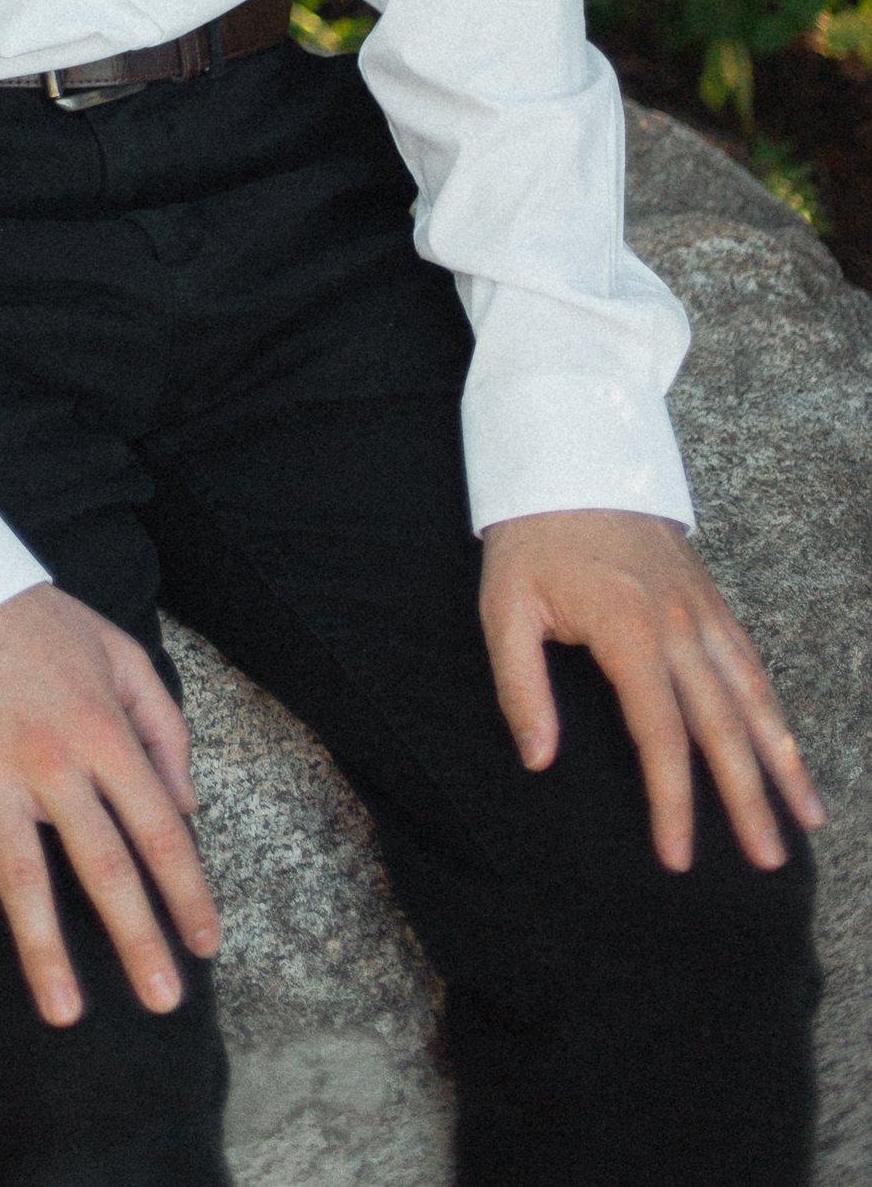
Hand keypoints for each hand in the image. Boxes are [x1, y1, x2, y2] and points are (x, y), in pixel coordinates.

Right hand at [0, 586, 218, 1023]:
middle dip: (137, 939)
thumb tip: (187, 806)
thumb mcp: (122, 654)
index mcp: (104, 730)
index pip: (158, 826)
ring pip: (22, 878)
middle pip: (102, 865)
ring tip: (66, 1016)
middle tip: (164, 1001)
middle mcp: (53, 760)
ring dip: (45, 951)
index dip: (187, 890)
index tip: (207, 943)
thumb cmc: (40, 623)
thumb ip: (164, 727)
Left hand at [481, 508, 823, 871]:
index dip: (672, 802)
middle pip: (723, 728)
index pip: (660, 736)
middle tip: (769, 863)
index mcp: (629, 631)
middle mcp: (679, 626)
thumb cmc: (530, 534)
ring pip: (754, 698)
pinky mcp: (708, 598)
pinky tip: (788, 748)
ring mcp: (702, 610)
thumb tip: (539, 761)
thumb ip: (521, 687)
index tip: (677, 858)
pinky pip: (751, 663)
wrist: (568, 450)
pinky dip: (775, 710)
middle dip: (749, 800)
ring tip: (809, 820)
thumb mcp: (504, 606)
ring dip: (782, 761)